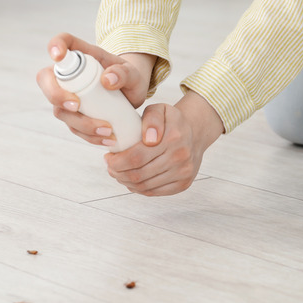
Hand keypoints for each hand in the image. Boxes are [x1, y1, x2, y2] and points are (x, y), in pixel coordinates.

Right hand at [36, 32, 156, 147]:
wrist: (132, 95)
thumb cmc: (129, 78)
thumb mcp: (132, 74)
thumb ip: (123, 73)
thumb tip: (107, 80)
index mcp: (82, 56)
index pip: (61, 43)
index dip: (55, 46)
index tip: (58, 56)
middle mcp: (69, 76)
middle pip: (46, 80)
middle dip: (56, 95)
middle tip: (76, 106)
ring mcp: (68, 97)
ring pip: (60, 111)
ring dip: (81, 123)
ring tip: (107, 130)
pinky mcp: (74, 116)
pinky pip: (75, 128)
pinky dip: (90, 136)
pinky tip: (106, 140)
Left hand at [104, 91, 223, 195]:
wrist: (195, 134)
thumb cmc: (171, 122)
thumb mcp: (160, 110)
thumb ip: (152, 119)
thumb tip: (149, 140)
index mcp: (173, 138)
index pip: (136, 157)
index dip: (117, 162)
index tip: (108, 158)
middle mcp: (180, 157)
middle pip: (138, 175)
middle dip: (118, 173)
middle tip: (111, 167)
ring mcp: (183, 173)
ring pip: (144, 186)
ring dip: (126, 182)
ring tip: (119, 174)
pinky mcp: (183, 184)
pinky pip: (154, 192)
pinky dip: (138, 189)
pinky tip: (131, 181)